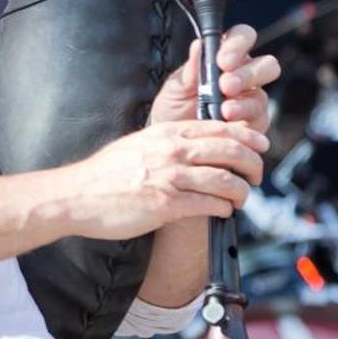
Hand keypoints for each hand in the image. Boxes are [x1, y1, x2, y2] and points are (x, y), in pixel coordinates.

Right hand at [58, 119, 269, 240]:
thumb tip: (196, 145)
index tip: (259, 145)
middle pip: (231, 150)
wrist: (78, 195)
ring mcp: (170, 177)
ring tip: (240, 199)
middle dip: (253, 164)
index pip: (219, 127)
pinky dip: (223, 209)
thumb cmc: (105, 173)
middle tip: (256, 175)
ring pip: (227, 180)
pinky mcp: (167, 204)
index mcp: (165, 132)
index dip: (247, 136)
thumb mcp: (138, 144)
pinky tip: (221, 211)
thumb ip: (167, 141)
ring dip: (242, 192)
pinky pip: (210, 205)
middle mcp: (171, 151)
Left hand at [149, 24, 280, 135]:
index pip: (243, 37)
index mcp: (225, 57)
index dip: (238, 44)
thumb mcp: (175, 88)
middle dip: (248, 74)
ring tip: (224, 110)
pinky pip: (260, 120)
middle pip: (266, 65)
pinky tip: (228, 123)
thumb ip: (189, 69)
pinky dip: (244, 121)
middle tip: (226, 85)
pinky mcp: (255, 124)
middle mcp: (244, 76)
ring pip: (262, 95)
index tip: (222, 60)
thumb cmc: (174, 109)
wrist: (174, 142)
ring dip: (244, 102)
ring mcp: (251, 101)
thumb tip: (198, 45)